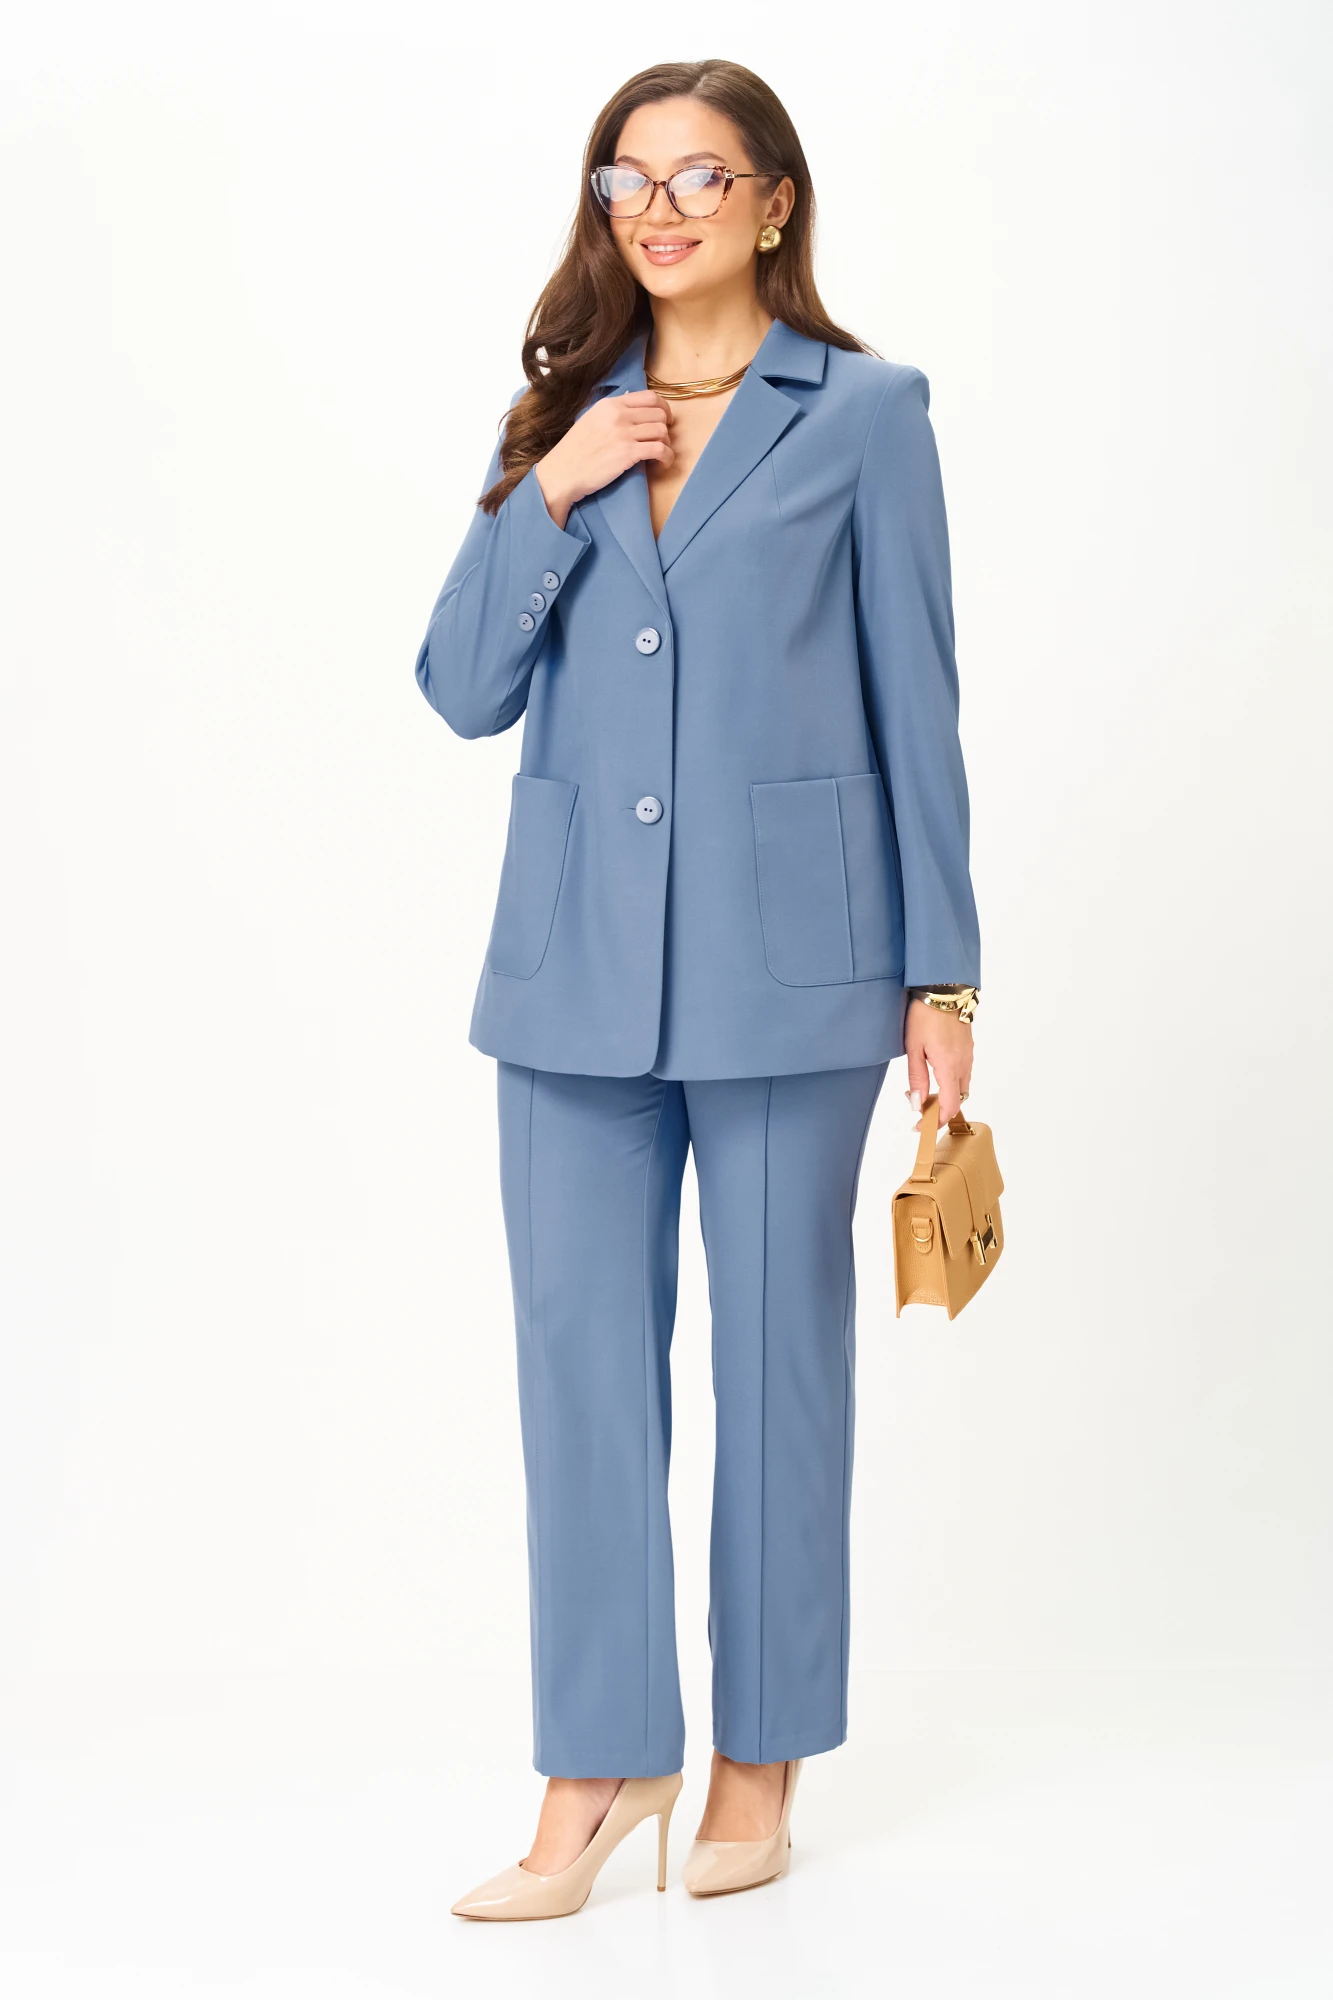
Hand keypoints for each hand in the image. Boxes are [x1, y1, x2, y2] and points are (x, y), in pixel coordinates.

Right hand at [535, 391, 673, 527]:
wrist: (562, 473)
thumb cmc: (574, 451)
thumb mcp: (590, 420)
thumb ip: (611, 412)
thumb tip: (631, 406)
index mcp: (610, 404)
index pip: (649, 396)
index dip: (662, 408)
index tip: (663, 420)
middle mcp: (618, 415)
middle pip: (659, 413)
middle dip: (666, 427)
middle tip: (662, 440)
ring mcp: (623, 433)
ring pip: (662, 431)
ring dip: (667, 443)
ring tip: (661, 454)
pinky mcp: (628, 454)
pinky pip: (660, 449)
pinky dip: (667, 457)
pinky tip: (663, 463)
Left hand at [905, 998, 973, 1127]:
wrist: (944, 990)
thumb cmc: (926, 1014)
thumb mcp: (914, 1047)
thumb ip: (917, 1078)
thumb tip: (918, 1104)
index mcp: (949, 1066)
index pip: (949, 1106)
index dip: (936, 1121)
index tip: (920, 1127)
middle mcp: (963, 1063)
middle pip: (957, 1099)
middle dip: (940, 1110)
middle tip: (919, 1109)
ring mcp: (968, 1055)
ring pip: (961, 1086)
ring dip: (946, 1095)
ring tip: (924, 1091)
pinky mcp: (967, 1048)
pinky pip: (963, 1073)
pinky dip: (951, 1082)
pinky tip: (935, 1074)